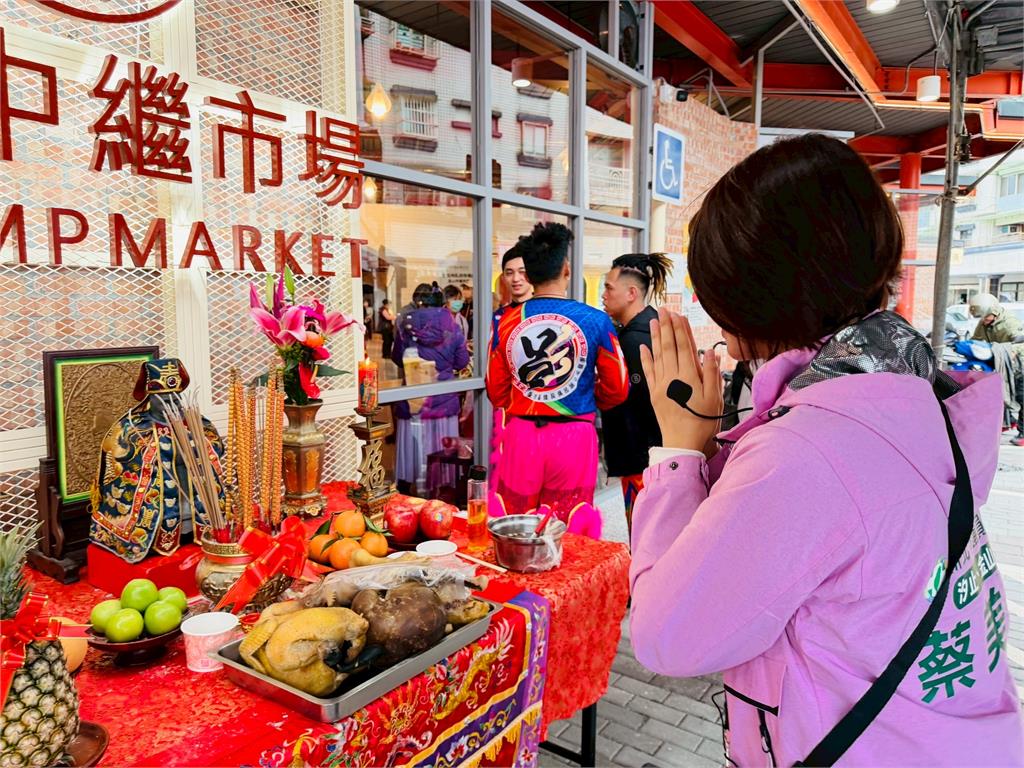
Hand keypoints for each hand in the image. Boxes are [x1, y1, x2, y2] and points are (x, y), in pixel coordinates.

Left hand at [639, 308, 723, 452]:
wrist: (683, 443)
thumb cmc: (702, 423)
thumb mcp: (715, 398)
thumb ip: (712, 373)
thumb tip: (710, 352)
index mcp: (689, 377)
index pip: (684, 347)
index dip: (681, 329)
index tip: (678, 315)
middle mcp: (673, 378)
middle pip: (669, 347)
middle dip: (667, 327)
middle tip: (664, 310)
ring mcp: (661, 385)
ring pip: (658, 355)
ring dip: (656, 337)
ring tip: (654, 321)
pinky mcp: (654, 393)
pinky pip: (648, 372)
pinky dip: (645, 358)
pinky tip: (644, 346)